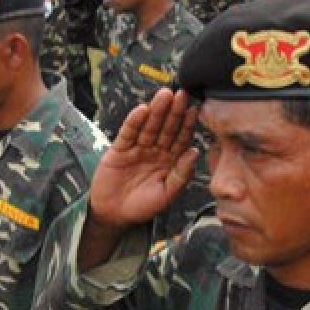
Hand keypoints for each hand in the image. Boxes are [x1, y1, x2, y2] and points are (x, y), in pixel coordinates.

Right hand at [87, 87, 199, 229]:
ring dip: (157, 111)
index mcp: (170, 160)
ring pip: (149, 127)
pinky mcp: (120, 149)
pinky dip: (134, 122)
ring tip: (164, 95)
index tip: (195, 110)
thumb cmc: (143, 206)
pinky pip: (128, 133)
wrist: (114, 215)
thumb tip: (195, 152)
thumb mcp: (167, 194)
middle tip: (182, 94)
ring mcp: (138, 148)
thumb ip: (181, 175)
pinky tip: (142, 110)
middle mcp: (156, 151)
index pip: (181, 139)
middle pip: (166, 128)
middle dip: (174, 111)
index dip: (187, 125)